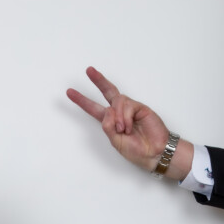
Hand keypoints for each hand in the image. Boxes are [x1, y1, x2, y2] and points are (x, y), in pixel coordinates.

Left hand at [66, 67, 191, 179]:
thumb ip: (108, 126)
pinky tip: (129, 127)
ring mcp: (130, 109)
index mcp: (110, 122)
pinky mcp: (140, 108)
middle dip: (98, 81)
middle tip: (88, 70)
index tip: (70, 92)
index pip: (94, 108)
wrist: (153, 153)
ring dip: (118, 117)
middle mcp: (119, 113)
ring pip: (117, 102)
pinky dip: (125, 117)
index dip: (82, 101)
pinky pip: (127, 106)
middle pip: (107, 92)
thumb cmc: (136, 150)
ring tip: (123, 130)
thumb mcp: (115, 141)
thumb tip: (108, 110)